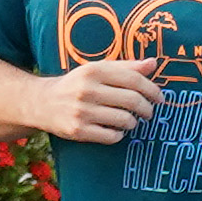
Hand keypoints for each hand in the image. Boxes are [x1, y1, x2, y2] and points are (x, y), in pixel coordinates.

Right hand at [34, 57, 164, 145]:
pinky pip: (112, 136)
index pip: (134, 80)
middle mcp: (87, 90)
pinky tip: (115, 130)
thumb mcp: (97, 70)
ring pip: (125, 120)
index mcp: (94, 70)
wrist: (41, 102)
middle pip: (132, 100)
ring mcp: (82, 112)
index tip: (160, 97)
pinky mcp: (78, 131)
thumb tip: (153, 64)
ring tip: (130, 120)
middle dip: (147, 108)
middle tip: (149, 112)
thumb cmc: (76, 84)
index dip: (152, 89)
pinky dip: (119, 134)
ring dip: (133, 122)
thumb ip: (125, 67)